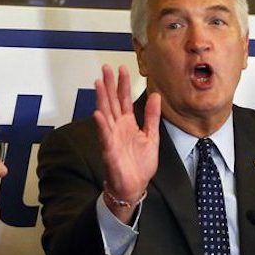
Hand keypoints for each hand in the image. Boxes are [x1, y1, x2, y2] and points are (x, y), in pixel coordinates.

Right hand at [94, 64, 160, 216]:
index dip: (123, 84)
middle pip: (112, 102)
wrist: (134, 186)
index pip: (124, 99)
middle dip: (109, 85)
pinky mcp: (109, 150)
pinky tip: (98, 114)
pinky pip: (104, 136)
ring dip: (101, 99)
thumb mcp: (151, 136)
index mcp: (128, 124)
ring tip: (99, 83)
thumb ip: (152, 116)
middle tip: (105, 68)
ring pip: (105, 114)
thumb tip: (156, 96)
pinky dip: (101, 125)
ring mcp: (112, 137)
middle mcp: (118, 128)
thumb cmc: (139, 165)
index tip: (122, 68)